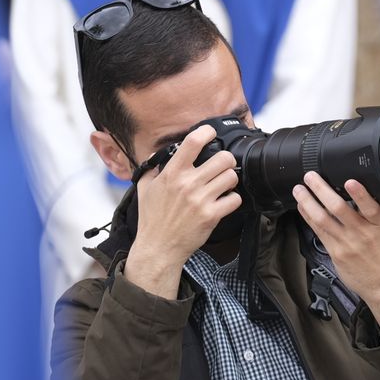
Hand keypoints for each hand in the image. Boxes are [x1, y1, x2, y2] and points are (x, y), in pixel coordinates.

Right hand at [124, 124, 241, 298]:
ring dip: (230, 179)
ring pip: (231, 176)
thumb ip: (150, 169)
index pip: (193, 142)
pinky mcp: (211, 215)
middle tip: (222, 166)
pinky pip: (235, 199)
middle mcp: (188, 184)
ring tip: (224, 184)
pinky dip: (233, 199)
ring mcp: (201, 200)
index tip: (210, 133)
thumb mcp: (144, 189)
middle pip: (223, 158)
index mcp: (172, 173)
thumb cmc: (151, 219)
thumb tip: (155, 155)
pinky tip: (224, 202)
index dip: (206, 132)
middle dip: (226, 160)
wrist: (158, 247)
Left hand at [292, 173, 379, 318]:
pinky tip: (302, 207)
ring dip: (308, 202)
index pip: (371, 207)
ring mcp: (347, 243)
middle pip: (339, 209)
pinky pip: (318, 231)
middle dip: (322, 190)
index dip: (360, 194)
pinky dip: (308, 216)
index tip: (350, 182)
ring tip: (299, 189)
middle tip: (311, 176)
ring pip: (323, 219)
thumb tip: (369, 182)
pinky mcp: (335, 252)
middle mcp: (363, 232)